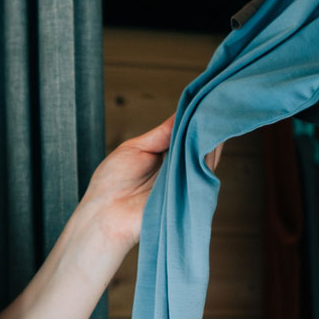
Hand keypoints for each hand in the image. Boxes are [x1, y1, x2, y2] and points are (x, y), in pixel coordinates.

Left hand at [79, 115, 221, 253]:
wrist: (105, 215)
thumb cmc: (112, 184)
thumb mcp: (135, 148)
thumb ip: (161, 134)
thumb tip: (182, 113)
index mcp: (164, 156)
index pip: (187, 135)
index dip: (196, 120)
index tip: (205, 104)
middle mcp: (177, 168)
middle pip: (200, 145)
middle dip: (206, 128)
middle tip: (213, 109)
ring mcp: (185, 182)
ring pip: (206, 158)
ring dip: (208, 140)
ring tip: (209, 122)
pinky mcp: (190, 196)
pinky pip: (204, 175)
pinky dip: (206, 159)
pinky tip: (206, 144)